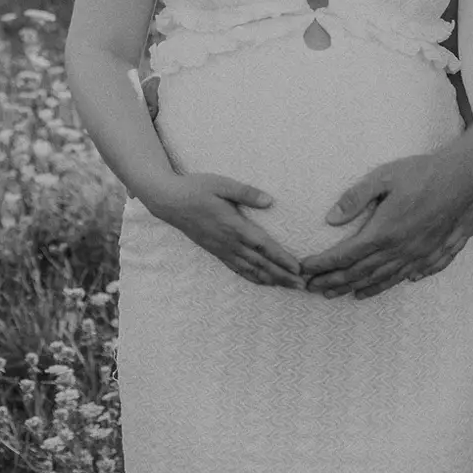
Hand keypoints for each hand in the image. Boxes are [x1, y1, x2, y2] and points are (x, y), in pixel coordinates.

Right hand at [146, 173, 305, 288]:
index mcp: (234, 225)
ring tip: (289, 288)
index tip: (298, 268)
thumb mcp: (222, 184)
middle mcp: (229, 242)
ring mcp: (222, 249)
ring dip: (272, 280)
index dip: (281, 258)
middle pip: (261, 263)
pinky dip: (253, 278)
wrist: (170, 201)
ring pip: (251, 270)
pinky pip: (238, 269)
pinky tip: (264, 282)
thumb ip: (246, 193)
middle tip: (303, 286)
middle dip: (283, 275)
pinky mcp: (216, 252)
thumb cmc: (196, 188)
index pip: (263, 245)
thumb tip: (270, 201)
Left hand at [300, 151, 472, 299]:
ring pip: (380, 279)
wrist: (464, 179)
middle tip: (311, 288)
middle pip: (359, 273)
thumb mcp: (384, 177)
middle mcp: (399, 250)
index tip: (304, 269)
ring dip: (354, 288)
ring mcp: (416, 255)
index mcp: (384, 231)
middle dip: (333, 281)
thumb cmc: (422, 173)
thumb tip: (330, 219)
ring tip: (336, 294)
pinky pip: (402, 277)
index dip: (323, 264)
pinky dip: (383, 286)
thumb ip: (355, 197)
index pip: (345, 254)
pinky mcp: (429, 254)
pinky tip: (374, 290)